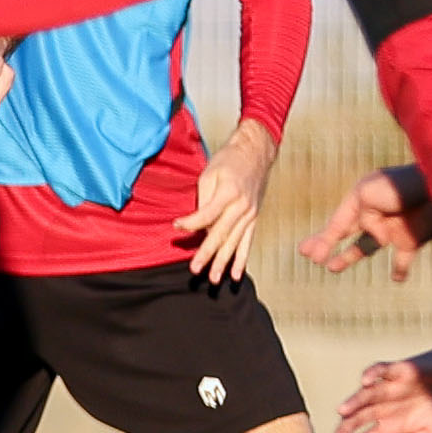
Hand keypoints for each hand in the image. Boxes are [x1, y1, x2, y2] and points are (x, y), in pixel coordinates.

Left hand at [174, 121, 279, 283]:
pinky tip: (236, 274)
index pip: (207, 215)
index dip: (190, 223)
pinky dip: (242, 259)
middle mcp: (241, 207)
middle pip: (221, 234)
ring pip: (235, 243)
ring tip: (214, 279)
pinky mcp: (254, 218)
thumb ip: (204, 200)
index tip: (176, 227)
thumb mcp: (210, 173)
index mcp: (229, 193)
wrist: (255, 153)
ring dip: (224, 262)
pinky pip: (248, 242)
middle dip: (207, 254)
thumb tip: (197, 223)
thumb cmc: (229, 160)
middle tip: (195, 269)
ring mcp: (250, 215)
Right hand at [302, 167, 431, 281]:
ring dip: (349, 256)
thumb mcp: (367, 193)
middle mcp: (374, 214)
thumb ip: (363, 218)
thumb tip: (377, 237)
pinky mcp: (411, 240)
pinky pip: (403, 259)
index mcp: (361, 198)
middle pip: (346, 232)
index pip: (337, 224)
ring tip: (332, 268)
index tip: (309, 255)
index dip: (323, 240)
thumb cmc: (401, 185)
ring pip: (366, 247)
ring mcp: (392, 228)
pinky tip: (397, 278)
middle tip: (310, 257)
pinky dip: (400, 269)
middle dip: (326, 243)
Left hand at [333, 350, 431, 432]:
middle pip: (356, 420)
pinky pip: (381, 369)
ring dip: (353, 403)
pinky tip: (365, 381)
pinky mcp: (399, 369)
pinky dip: (373, 373)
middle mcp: (384, 408)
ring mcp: (389, 388)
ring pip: (364, 396)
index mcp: (390, 427)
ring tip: (342, 412)